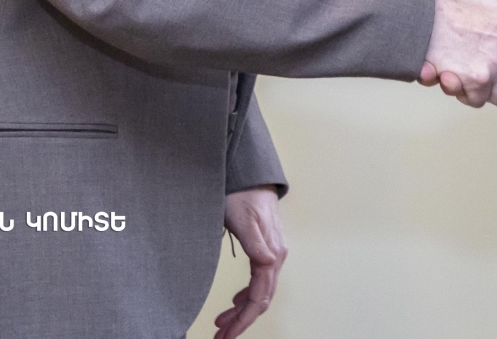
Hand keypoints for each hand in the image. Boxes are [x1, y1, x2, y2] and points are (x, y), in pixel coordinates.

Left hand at [215, 185, 285, 337]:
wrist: (249, 174)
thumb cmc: (242, 195)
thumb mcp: (243, 219)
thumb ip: (256, 243)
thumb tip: (269, 265)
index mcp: (271, 253)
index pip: (260, 297)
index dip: (243, 320)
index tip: (224, 335)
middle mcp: (276, 256)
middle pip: (262, 299)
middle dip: (241, 321)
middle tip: (220, 337)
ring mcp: (273, 252)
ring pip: (261, 291)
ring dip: (242, 311)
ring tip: (221, 324)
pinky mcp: (265, 248)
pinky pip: (260, 280)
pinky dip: (247, 295)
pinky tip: (234, 301)